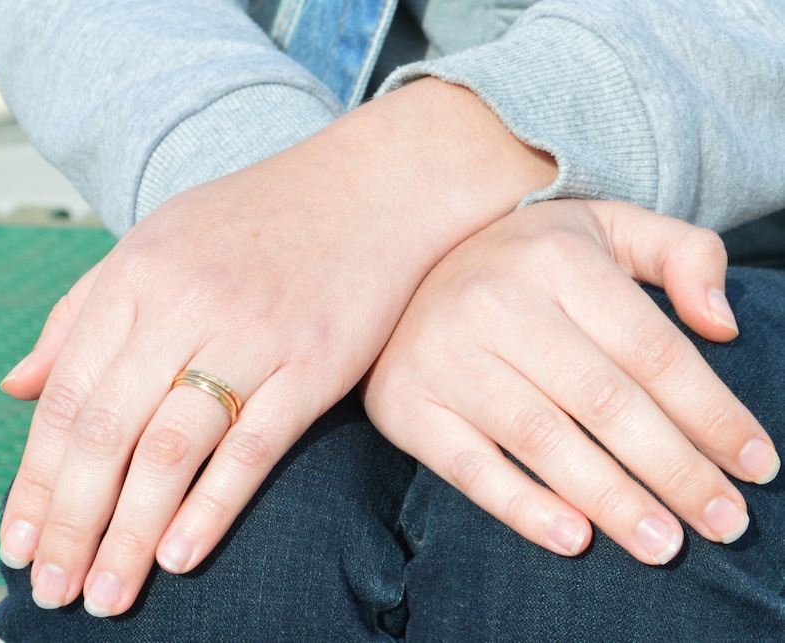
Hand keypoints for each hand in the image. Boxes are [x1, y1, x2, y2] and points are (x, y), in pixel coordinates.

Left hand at [0, 78, 555, 615]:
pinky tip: (179, 555)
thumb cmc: (263, 219)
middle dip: (72, 522)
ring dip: (130, 533)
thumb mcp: (160, 242)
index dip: (36, 480)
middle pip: (108, 432)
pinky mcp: (315, 363)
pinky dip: (213, 505)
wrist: (370, 189)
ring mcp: (255, 335)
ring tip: (106, 596)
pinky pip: (254, 444)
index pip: (68, 396)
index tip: (16, 546)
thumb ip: (85, 312)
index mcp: (139, 274)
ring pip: (172, 449)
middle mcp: (188, 304)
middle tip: (52, 591)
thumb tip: (17, 386)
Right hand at [362, 199, 779, 564]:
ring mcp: (444, 354)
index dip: (713, 414)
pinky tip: (574, 539)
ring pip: (543, 439)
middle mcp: (495, 302)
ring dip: (613, 501)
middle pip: (605, 401)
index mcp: (556, 258)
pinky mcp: (406, 400)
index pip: (653, 350)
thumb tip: (723, 325)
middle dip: (676, 471)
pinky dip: (522, 507)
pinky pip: (469, 465)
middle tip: (725, 522)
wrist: (405, 265)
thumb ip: (682, 253)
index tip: (756, 464)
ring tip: (666, 545)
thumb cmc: (522, 261)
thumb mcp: (605, 228)